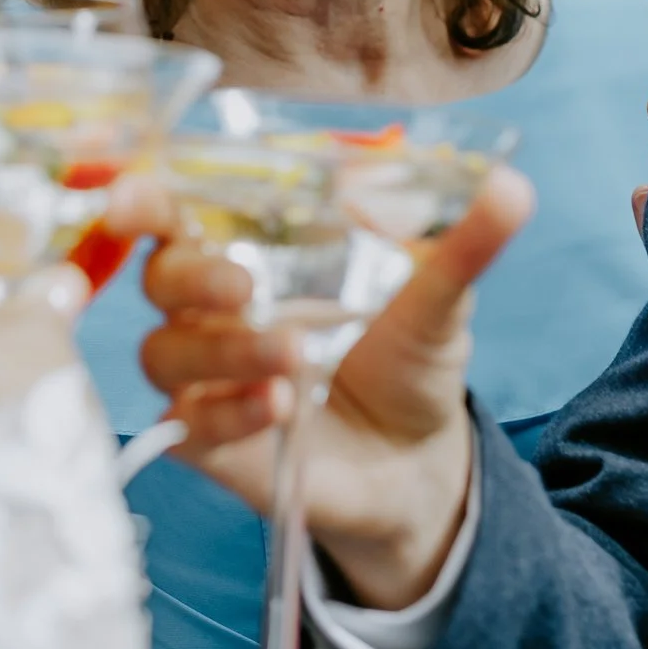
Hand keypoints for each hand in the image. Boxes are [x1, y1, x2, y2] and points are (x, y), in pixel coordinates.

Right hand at [114, 169, 535, 609]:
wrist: (417, 461)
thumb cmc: (407, 356)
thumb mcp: (441, 298)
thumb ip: (463, 245)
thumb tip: (512, 187)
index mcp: (254, 246)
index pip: (179, 208)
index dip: (145, 198)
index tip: (135, 197)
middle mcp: (215, 305)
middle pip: (159, 275)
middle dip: (190, 275)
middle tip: (244, 285)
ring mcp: (206, 373)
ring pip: (166, 352)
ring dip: (222, 352)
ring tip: (293, 359)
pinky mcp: (209, 439)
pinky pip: (188, 424)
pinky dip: (229, 413)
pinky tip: (279, 409)